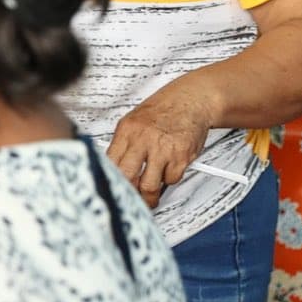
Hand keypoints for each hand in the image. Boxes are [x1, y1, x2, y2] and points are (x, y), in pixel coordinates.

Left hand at [108, 81, 220, 207]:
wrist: (191, 101)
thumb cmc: (162, 112)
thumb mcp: (134, 122)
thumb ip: (123, 144)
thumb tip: (112, 168)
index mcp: (127, 130)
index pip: (110, 162)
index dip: (111, 179)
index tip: (113, 188)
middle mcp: (143, 139)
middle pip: (127, 176)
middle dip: (128, 194)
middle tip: (131, 200)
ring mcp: (163, 149)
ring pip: (150, 185)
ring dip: (150, 195)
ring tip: (150, 196)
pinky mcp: (182, 157)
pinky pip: (171, 179)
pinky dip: (170, 179)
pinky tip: (168, 169)